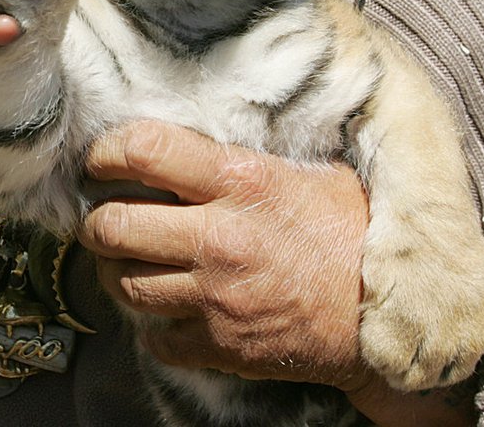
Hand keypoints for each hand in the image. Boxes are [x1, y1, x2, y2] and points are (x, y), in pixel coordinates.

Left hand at [77, 119, 368, 388]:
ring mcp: (217, 296)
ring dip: (113, 270)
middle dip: (95, 220)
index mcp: (241, 180)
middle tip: (102, 215)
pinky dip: (150, 326)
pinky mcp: (222, 345)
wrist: (388, 314)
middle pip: (113, 224)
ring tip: (125, 259)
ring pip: (123, 283)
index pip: (144, 150)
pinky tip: (164, 307)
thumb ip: (243, 158)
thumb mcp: (306, 172)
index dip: (106, 151)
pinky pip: (154, 338)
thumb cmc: (347, 231)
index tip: (101, 157)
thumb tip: (187, 138)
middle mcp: (221, 236)